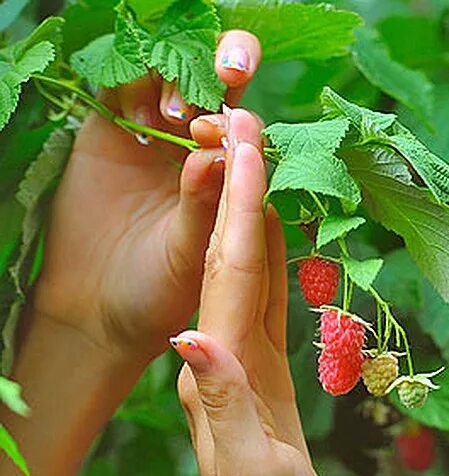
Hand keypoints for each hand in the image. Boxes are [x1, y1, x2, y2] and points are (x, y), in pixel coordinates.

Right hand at [29, 31, 262, 365]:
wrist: (98, 312)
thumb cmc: (158, 296)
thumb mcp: (188, 258)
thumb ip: (202, 211)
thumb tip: (214, 159)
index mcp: (234, 188)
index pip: (249, 144)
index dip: (246, 132)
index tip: (237, 135)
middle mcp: (200, 159)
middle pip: (219, 102)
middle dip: (217, 97)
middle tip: (200, 122)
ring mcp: (156, 143)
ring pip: (172, 88)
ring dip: (175, 88)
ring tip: (168, 116)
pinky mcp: (110, 132)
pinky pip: (122, 92)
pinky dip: (130, 89)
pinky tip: (134, 111)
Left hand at [174, 108, 334, 475]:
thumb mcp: (250, 471)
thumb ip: (224, 404)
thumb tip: (194, 338)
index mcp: (217, 372)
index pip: (227, 274)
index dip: (237, 207)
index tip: (247, 145)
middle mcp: (220, 358)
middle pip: (229, 259)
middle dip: (236, 188)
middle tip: (249, 120)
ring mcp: (242, 367)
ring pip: (247, 274)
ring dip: (252, 214)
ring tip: (263, 157)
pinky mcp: (266, 379)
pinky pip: (268, 305)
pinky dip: (273, 261)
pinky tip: (280, 235)